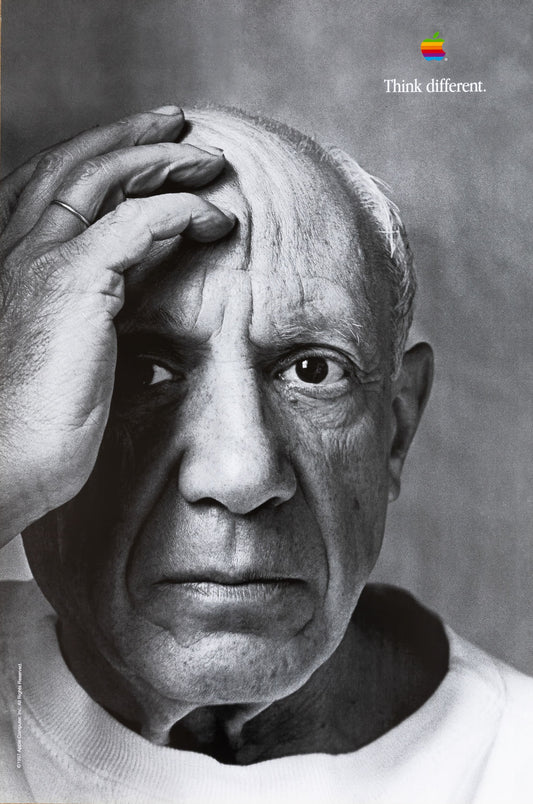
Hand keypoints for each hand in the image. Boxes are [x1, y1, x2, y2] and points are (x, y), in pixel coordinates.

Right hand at [0, 106, 234, 542]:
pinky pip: (137, 222)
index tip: (142, 150)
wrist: (3, 462)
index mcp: (13, 264)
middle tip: (178, 125)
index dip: (96, 159)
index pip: (52, 189)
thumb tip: (132, 289)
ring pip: (102, 178)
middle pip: (73, 165)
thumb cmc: (33, 423)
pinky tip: (212, 216)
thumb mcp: (63, 350)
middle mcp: (17, 250)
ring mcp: (40, 261)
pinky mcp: (72, 283)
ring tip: (206, 158)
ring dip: (160, 159)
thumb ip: (91, 307)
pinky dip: (179, 210)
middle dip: (128, 138)